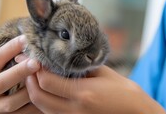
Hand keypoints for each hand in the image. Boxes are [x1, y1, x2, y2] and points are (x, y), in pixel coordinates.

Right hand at [0, 35, 42, 113]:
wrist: (13, 92)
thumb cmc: (15, 67)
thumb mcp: (11, 58)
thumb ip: (17, 48)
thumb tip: (32, 31)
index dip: (10, 49)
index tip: (26, 39)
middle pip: (0, 83)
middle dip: (19, 72)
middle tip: (36, 63)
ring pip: (11, 102)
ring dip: (28, 91)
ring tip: (43, 80)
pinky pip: (22, 113)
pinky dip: (34, 105)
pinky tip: (46, 95)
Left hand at [25, 65, 165, 113]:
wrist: (136, 113)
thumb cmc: (124, 91)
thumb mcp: (104, 73)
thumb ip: (82, 66)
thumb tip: (63, 56)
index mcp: (83, 93)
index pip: (47, 81)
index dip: (37, 69)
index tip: (35, 56)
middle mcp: (75, 109)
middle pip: (38, 97)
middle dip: (30, 81)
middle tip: (29, 66)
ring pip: (42, 108)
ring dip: (35, 92)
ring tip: (34, 77)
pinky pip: (52, 113)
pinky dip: (44, 102)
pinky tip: (46, 90)